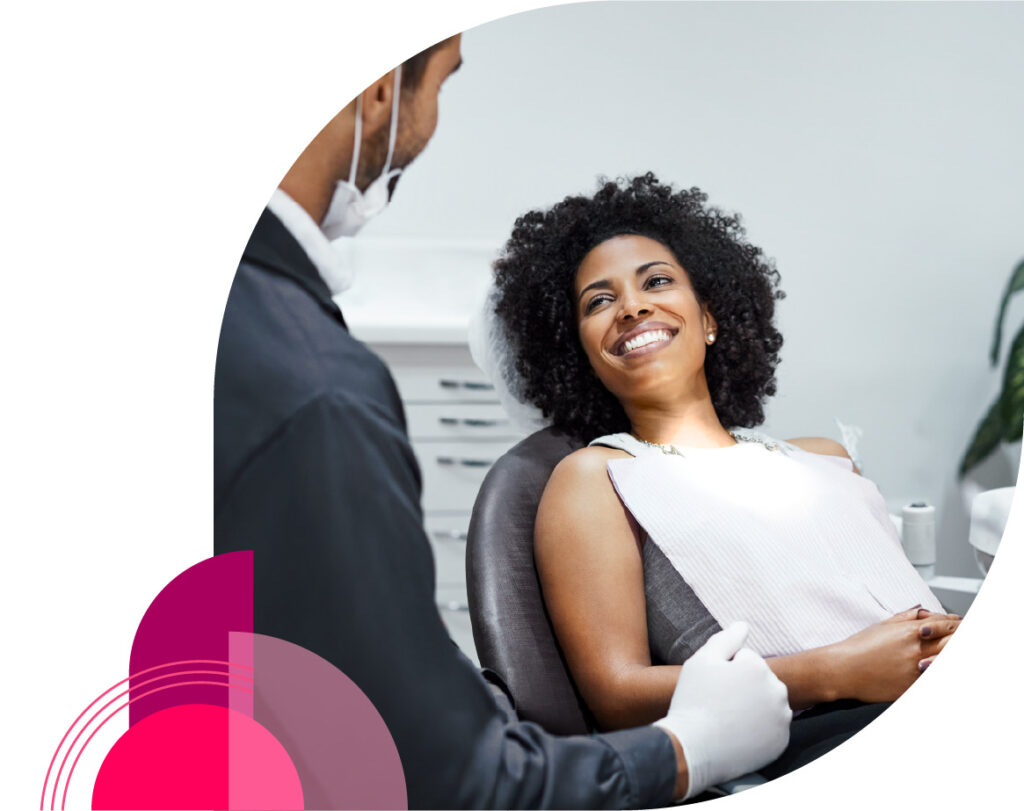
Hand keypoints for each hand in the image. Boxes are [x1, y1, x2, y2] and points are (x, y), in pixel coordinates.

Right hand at [655, 622, 790, 799]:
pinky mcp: (781, 741)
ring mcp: (782, 718)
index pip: (744, 658)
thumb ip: (726, 638)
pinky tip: (738, 733)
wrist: (693, 749)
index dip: (725, 669)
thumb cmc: (693, 701)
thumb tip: (744, 625)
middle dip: (742, 686)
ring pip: (766, 701)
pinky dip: (758, 728)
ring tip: (728, 718)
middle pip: (759, 679)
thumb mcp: (701, 661)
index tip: (713, 687)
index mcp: (758, 667)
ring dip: (752, 705)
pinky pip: (771, 726)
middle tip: (719, 703)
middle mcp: (777, 690)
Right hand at [831, 606, 960, 702]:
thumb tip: (924, 612)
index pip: (948, 624)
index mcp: (911, 631)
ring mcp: (917, 671)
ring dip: (953, 657)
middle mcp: (918, 650)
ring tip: (950, 654)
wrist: (843, 670)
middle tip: (963, 638)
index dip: (958, 624)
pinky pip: (934, 681)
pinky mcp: (913, 688)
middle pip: (955, 643)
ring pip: (947, 662)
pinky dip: (939, 673)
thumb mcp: (883, 625)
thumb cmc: (859, 647)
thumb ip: (906, 617)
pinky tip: (937, 670)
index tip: (961, 626)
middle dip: (961, 639)